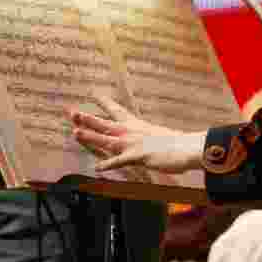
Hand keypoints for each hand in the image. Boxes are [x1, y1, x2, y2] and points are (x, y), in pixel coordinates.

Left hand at [68, 94, 205, 173]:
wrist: (189, 148)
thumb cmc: (178, 144)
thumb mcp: (160, 137)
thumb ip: (150, 138)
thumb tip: (149, 141)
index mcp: (138, 125)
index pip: (118, 110)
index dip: (105, 102)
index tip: (94, 94)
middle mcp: (133, 132)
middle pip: (106, 123)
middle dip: (88, 118)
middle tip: (72, 112)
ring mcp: (135, 144)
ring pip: (108, 139)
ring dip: (91, 136)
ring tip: (75, 132)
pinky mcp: (139, 156)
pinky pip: (121, 161)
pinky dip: (109, 164)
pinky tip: (98, 167)